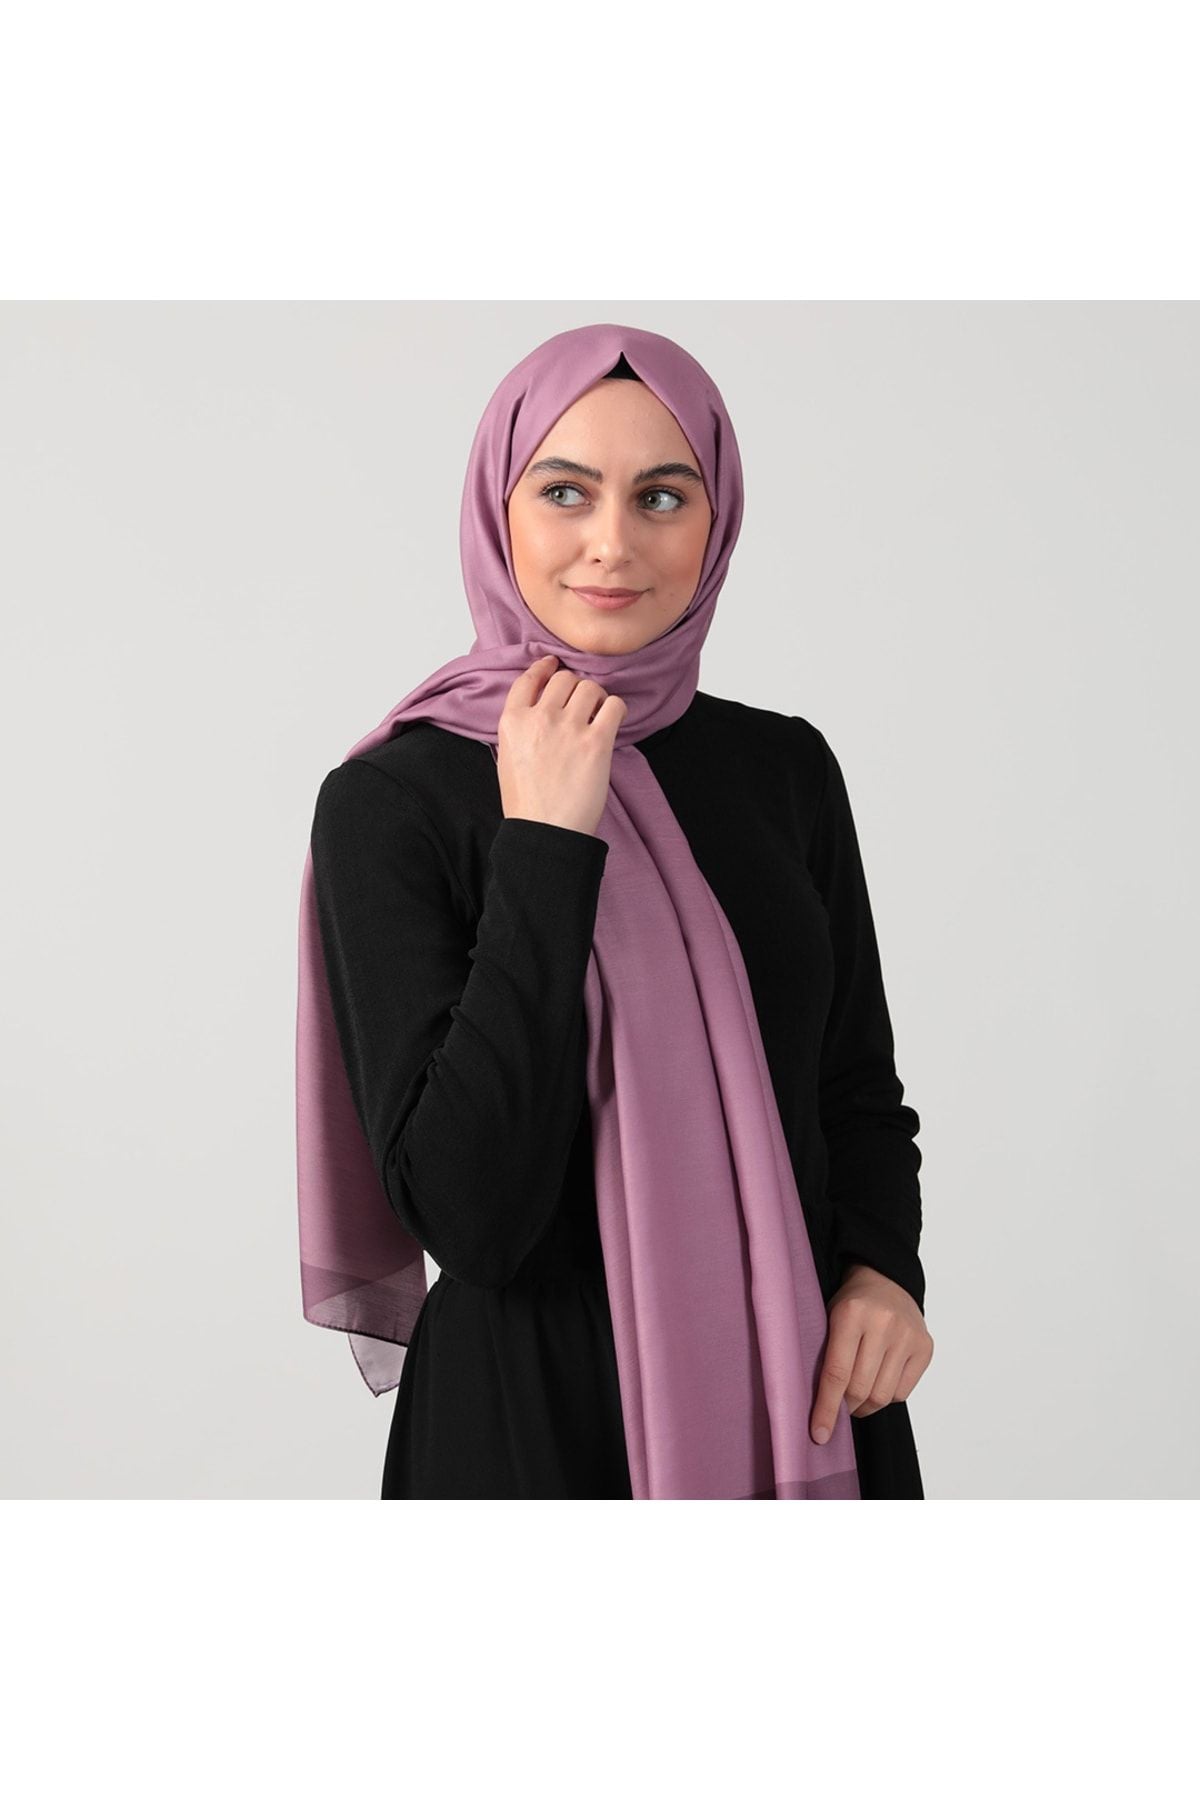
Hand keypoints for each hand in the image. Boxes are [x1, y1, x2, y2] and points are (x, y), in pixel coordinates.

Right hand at [497, 653, 626, 837]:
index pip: (529, 679)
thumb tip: (538, 711)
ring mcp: (569, 728)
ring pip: (590, 687)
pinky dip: (616, 709)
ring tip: (598, 714)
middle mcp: (539, 718)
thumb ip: (520, 729)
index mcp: (513, 722)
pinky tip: (612, 721)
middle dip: (575, 687)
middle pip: (564, 679)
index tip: (553, 665)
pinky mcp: (596, 741)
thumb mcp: (508, 758)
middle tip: (582, 703)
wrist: (545, 832)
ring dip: (597, 697)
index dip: (544, 667)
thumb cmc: (527, 804)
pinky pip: (615, 705)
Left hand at [810, 1263, 933, 1441]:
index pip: (836, 1374)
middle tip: (840, 1405)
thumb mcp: (828, 1319)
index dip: (826, 1409)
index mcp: (850, 1314)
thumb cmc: (850, 1304)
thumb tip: (822, 1411)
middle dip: (846, 1407)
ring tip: (857, 1398)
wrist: (885, 1278)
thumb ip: (826, 1357)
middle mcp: (883, 1324)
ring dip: (866, 1406)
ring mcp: (907, 1335)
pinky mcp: (925, 1347)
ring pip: (883, 1396)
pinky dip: (886, 1397)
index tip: (819, 1435)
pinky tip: (878, 1382)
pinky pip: (902, 1392)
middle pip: (861, 1389)